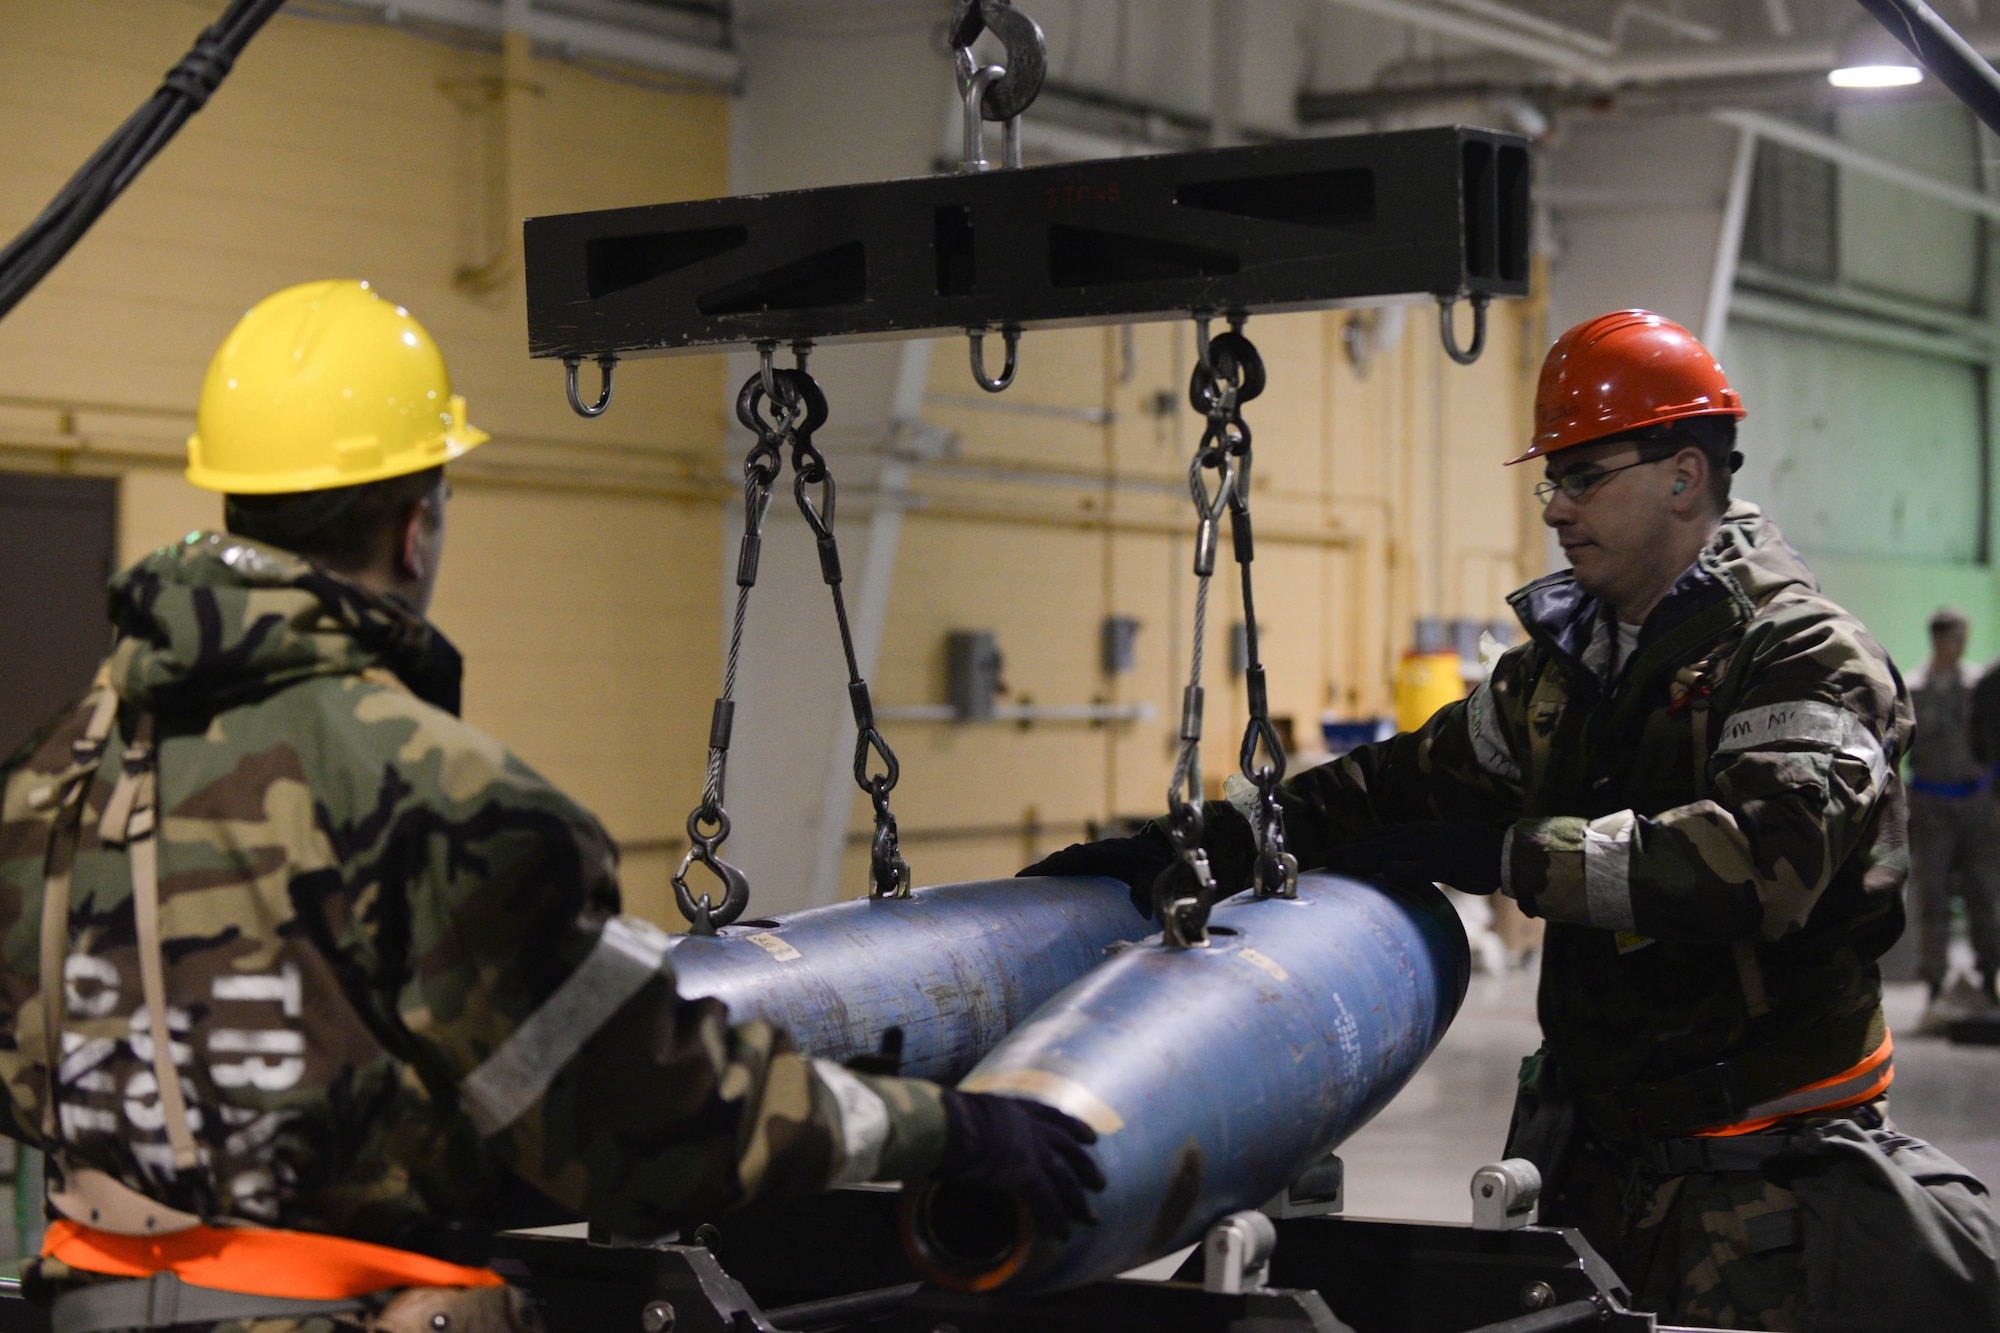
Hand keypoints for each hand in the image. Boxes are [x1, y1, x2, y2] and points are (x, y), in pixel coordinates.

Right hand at [936, 1092, 1105, 1238]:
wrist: (948, 1122)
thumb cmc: (943, 1117)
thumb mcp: (963, 1113)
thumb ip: (970, 1124)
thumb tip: (955, 1133)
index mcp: (1014, 1109)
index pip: (1052, 1116)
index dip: (1073, 1127)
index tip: (1091, 1136)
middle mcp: (1030, 1127)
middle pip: (1067, 1147)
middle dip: (1085, 1166)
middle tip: (1100, 1183)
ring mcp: (1032, 1149)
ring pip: (1064, 1177)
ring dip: (1078, 1201)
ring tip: (1091, 1219)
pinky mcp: (1027, 1173)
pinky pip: (1047, 1200)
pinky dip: (1056, 1218)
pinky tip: (1062, 1235)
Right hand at [1018, 825, 1174, 917]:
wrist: (1166, 848)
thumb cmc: (1159, 864)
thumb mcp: (1155, 878)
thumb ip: (1146, 891)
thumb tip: (1143, 909)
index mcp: (1105, 853)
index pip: (1070, 859)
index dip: (1048, 867)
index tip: (1026, 876)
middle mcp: (1096, 851)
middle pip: (1062, 859)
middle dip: (1040, 870)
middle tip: (1016, 885)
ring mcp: (1096, 854)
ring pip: (1066, 860)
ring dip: (1049, 870)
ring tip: (1028, 887)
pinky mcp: (1098, 860)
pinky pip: (1074, 864)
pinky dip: (1060, 871)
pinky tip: (1052, 885)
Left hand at [1328, 821, 1504, 893]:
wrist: (1497, 849)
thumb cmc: (1464, 853)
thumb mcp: (1432, 849)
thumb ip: (1411, 854)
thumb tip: (1387, 865)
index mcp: (1414, 830)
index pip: (1377, 834)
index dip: (1353, 842)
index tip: (1332, 852)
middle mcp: (1418, 834)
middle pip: (1378, 841)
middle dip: (1351, 850)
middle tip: (1327, 860)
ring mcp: (1430, 846)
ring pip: (1392, 850)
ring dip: (1367, 857)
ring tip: (1344, 865)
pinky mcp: (1443, 861)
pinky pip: (1420, 866)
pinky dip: (1402, 868)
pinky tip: (1385, 872)